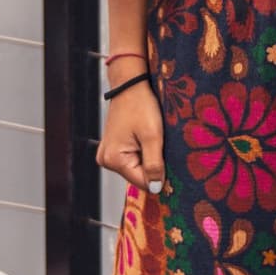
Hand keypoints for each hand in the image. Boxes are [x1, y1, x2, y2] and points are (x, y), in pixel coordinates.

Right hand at [98, 74, 165, 194]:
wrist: (130, 85)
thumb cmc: (141, 106)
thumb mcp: (153, 136)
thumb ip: (154, 165)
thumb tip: (156, 189)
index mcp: (114, 159)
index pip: (143, 182)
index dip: (160, 175)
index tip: (170, 161)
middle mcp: (105, 160)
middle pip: (138, 176)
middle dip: (153, 164)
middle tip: (159, 143)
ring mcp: (107, 154)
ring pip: (136, 167)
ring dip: (148, 157)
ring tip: (151, 138)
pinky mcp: (112, 148)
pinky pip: (131, 158)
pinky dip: (142, 151)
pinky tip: (145, 137)